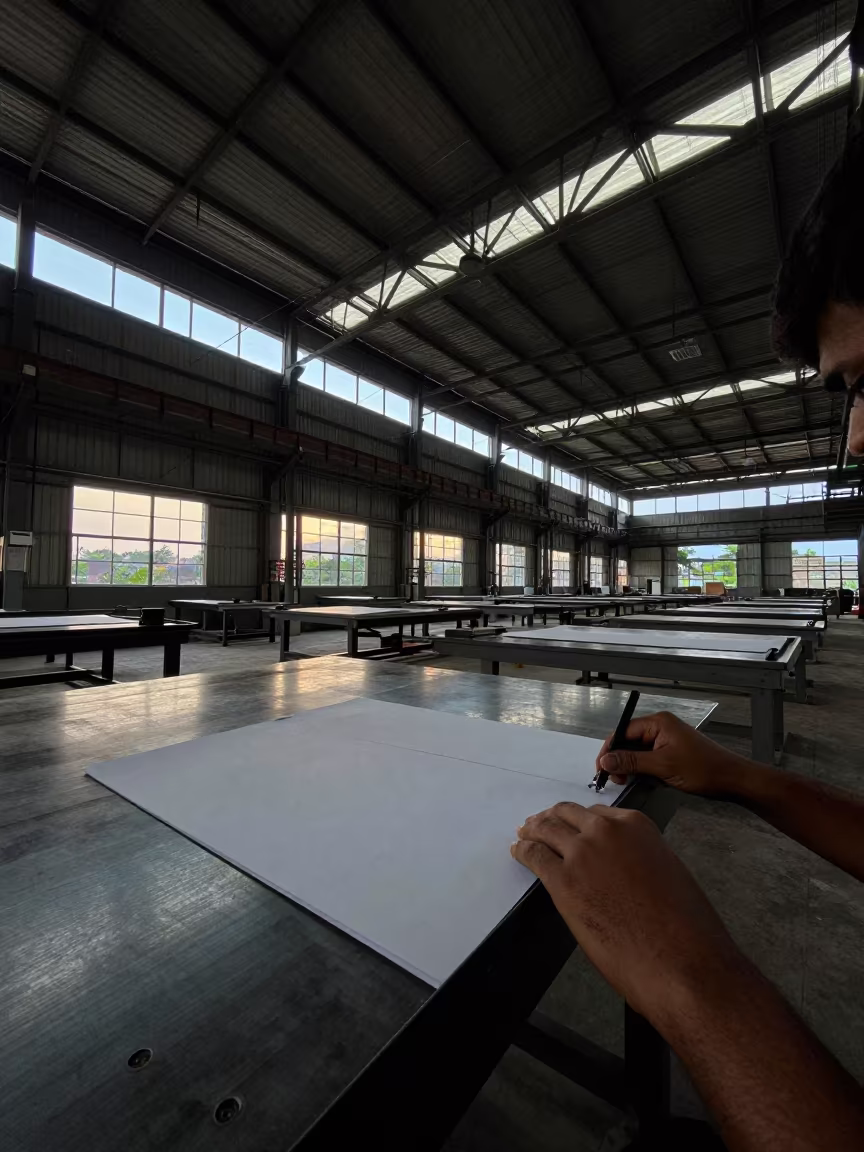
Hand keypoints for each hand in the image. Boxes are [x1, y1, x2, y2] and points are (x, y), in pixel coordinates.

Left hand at [511, 802, 743, 1021]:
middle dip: (551, 818)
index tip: (570, 825)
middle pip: (567, 815)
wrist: (679, 959)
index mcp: (636, 826)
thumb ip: (641, 859)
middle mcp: (606, 831)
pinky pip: (534, 856)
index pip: (597, 814)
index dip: (580, 821)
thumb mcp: (668, 874)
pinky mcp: (563, 881)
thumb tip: (623, 868)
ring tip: (524, 833)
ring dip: (532, 830)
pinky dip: (522, 851)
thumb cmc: (685, 927)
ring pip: (546, 830)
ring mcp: (582, 853)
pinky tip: (517, 852)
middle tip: (539, 823)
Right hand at [596, 710, 758, 796]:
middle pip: (628, 741)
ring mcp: (666, 741)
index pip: (623, 732)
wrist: (732, 780)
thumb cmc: (703, 769)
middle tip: (614, 779)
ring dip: (630, 767)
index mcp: (658, 723)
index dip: (609, 750)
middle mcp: (660, 728)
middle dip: (618, 760)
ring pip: (637, 752)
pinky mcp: (671, 753)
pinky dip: (642, 770)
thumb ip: (632, 761)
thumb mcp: (663, 766)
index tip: (601, 768)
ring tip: (626, 781)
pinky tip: (641, 780)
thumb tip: (606, 760)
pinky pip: (648, 759)